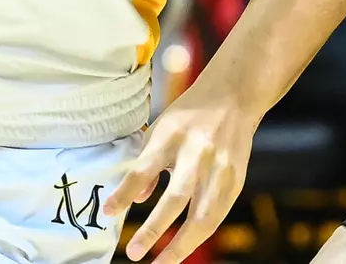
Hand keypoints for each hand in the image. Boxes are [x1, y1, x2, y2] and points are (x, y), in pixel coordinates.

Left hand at [104, 87, 259, 262]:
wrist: (233, 97)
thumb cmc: (189, 115)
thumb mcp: (160, 129)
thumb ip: (147, 163)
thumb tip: (135, 201)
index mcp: (172, 136)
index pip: (143, 168)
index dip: (125, 193)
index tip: (109, 212)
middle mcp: (198, 153)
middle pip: (175, 198)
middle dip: (154, 228)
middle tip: (134, 252)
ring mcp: (221, 169)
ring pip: (202, 216)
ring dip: (181, 245)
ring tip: (161, 263)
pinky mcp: (237, 181)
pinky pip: (217, 216)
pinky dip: (199, 235)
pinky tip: (184, 248)